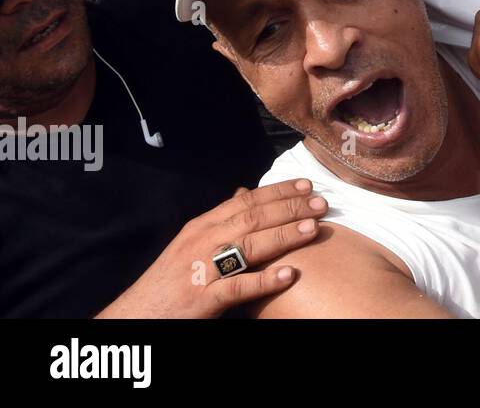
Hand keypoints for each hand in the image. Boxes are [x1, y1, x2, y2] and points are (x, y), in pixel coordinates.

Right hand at [97, 179, 327, 318]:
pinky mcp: (203, 299)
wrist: (136, 315)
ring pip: (249, 247)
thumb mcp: (192, 242)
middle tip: (322, 203)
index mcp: (201, 226)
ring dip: (284, 236)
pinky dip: (265, 281)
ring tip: (313, 229)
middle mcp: (202, 242)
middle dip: (290, 208)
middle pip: (252, 219)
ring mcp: (202, 270)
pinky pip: (238, 287)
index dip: (277, 191)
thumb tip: (244, 194)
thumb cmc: (170, 279)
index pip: (245, 202)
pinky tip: (289, 275)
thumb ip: (220, 221)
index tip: (307, 185)